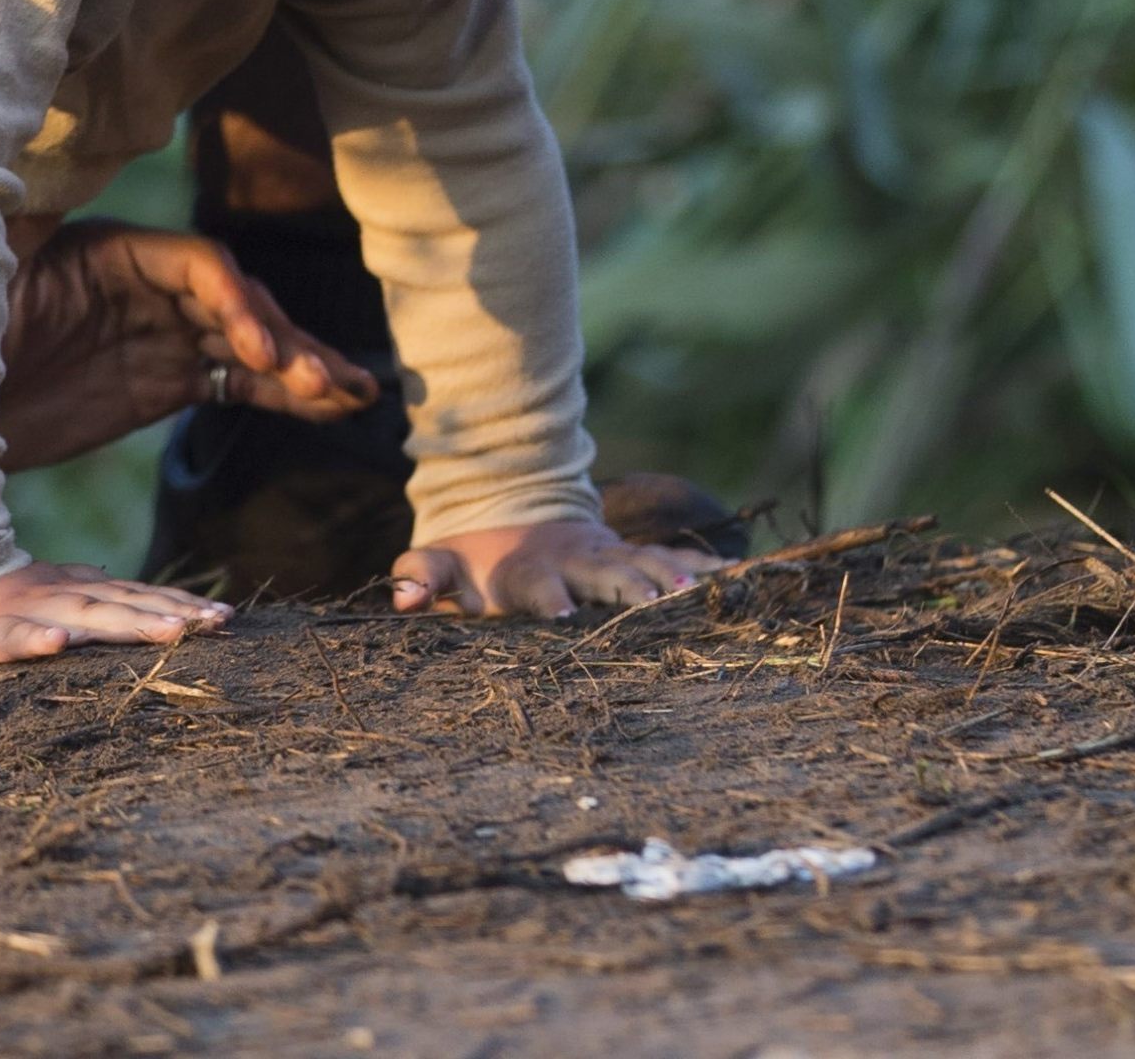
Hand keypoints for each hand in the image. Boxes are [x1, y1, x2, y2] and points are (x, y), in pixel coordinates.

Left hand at [0, 222, 377, 468]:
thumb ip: (22, 230)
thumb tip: (17, 162)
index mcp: (110, 251)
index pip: (199, 263)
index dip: (236, 302)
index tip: (256, 352)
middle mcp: (144, 285)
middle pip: (237, 300)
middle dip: (285, 340)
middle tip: (324, 385)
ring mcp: (158, 334)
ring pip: (249, 343)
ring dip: (303, 365)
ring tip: (356, 396)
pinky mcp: (160, 383)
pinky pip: (235, 382)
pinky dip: (283, 394)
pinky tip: (328, 408)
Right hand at [0, 560, 230, 671]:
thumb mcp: (42, 588)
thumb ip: (81, 586)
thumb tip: (119, 580)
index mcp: (71, 589)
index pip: (136, 596)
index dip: (179, 604)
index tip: (223, 617)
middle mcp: (56, 596)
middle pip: (123, 605)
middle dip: (172, 614)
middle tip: (216, 624)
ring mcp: (24, 612)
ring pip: (82, 618)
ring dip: (128, 624)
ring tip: (172, 632)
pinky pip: (13, 638)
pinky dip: (36, 639)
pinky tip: (59, 645)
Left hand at [389, 519, 717, 621]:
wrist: (511, 516)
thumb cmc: (474, 562)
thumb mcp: (439, 564)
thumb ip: (419, 578)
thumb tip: (399, 598)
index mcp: (526, 570)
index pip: (538, 588)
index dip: (549, 602)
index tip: (564, 617)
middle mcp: (573, 561)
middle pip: (603, 574)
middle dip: (627, 588)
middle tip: (652, 604)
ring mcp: (607, 556)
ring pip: (644, 564)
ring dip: (670, 577)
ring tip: (698, 595)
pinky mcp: (633, 557)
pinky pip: (675, 561)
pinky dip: (704, 569)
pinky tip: (736, 580)